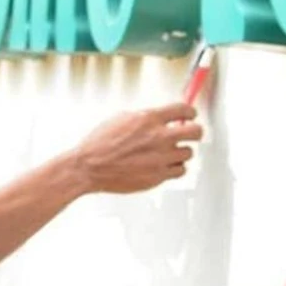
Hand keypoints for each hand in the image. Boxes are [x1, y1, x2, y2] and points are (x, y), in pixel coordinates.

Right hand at [72, 104, 202, 193]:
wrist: (89, 167)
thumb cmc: (99, 144)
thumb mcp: (121, 118)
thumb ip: (145, 117)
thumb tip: (159, 117)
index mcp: (149, 119)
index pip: (184, 110)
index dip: (190, 112)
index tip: (190, 115)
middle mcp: (159, 137)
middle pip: (196, 132)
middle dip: (195, 131)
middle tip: (191, 133)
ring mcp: (161, 158)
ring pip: (188, 153)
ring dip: (181, 151)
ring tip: (169, 152)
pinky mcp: (158, 176)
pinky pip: (180, 171)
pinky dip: (175, 168)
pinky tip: (165, 165)